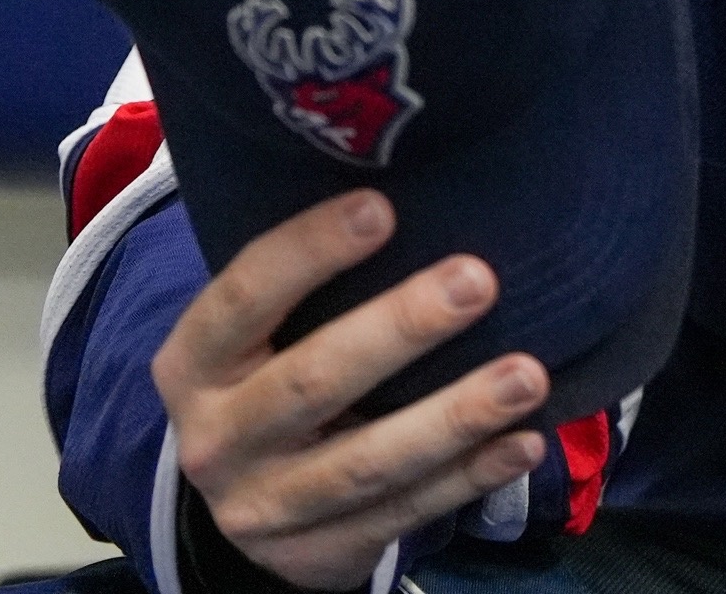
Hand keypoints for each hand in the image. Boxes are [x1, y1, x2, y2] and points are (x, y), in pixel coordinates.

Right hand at [151, 190, 549, 589]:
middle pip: (313, 382)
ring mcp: (265, 506)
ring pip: (366, 462)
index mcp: (197, 361)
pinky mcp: (317, 554)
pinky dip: (470, 477)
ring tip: (528, 374)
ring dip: (454, 416)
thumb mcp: (264, 325)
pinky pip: (403, 514)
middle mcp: (218, 437)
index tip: (383, 207)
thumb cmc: (278, 361)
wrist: (242, 494)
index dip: (309, 252)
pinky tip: (524, 440)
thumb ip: (315, 270)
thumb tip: (424, 170)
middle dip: (400, 330)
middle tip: (478, 281)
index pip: (243, 296)